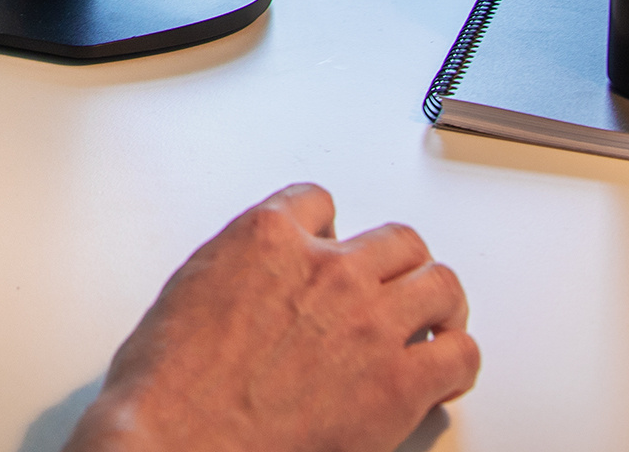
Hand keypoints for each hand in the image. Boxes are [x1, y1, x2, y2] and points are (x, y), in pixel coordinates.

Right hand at [64, 184, 475, 451]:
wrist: (178, 439)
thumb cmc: (168, 382)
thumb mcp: (190, 289)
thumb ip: (238, 269)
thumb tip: (254, 283)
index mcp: (267, 238)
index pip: (317, 201)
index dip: (328, 228)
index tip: (331, 245)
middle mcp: (328, 269)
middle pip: (397, 238)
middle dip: (397, 262)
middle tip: (397, 283)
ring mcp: (369, 323)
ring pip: (440, 283)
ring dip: (439, 301)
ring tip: (437, 320)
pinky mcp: (397, 383)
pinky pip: (459, 354)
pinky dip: (457, 359)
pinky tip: (443, 371)